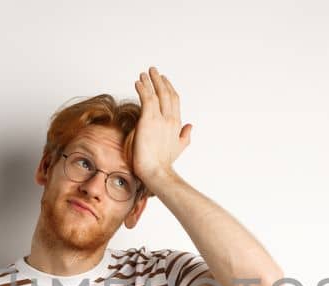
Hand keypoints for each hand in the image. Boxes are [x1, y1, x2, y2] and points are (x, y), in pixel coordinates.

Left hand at [131, 66, 191, 190]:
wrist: (156, 171)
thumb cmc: (164, 163)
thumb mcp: (178, 148)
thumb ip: (185, 136)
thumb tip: (190, 126)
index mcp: (177, 124)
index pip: (174, 101)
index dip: (169, 89)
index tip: (164, 80)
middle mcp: (170, 119)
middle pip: (167, 94)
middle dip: (160, 80)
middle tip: (153, 70)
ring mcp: (160, 119)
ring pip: (157, 94)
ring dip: (150, 81)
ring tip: (144, 73)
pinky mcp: (148, 120)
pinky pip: (146, 99)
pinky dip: (143, 89)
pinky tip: (138, 82)